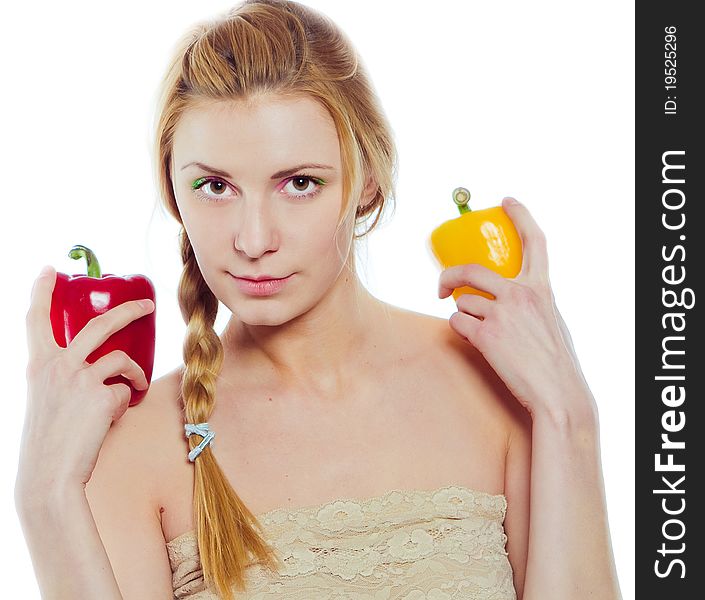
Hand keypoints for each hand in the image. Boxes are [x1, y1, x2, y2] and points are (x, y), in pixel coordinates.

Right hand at [16, 266, 154, 497]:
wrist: (49, 476)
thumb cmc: (50, 441)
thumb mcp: (48, 400)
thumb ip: (67, 380)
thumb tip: (105, 376)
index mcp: (38, 365)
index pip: (36, 320)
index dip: (43, 291)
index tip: (50, 271)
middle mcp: (57, 365)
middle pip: (100, 324)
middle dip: (128, 310)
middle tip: (146, 305)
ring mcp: (80, 378)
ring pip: (122, 358)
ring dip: (135, 372)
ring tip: (137, 384)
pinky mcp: (102, 395)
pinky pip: (126, 390)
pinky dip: (125, 401)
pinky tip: (114, 417)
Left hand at [438, 197, 593, 420]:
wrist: (557, 394)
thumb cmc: (556, 363)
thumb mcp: (552, 321)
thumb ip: (532, 303)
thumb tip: (507, 297)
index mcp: (542, 288)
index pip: (533, 241)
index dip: (519, 216)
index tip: (506, 202)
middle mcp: (520, 294)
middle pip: (470, 269)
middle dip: (448, 276)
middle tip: (441, 287)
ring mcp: (501, 314)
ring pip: (462, 302)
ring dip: (463, 315)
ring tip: (481, 333)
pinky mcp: (485, 335)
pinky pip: (457, 323)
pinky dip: (460, 331)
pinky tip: (476, 343)